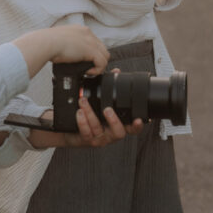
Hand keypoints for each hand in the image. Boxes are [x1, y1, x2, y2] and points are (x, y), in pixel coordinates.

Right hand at [14, 25, 108, 78]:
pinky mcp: (91, 50)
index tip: (85, 62)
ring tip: (88, 72)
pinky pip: (102, 62)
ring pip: (105, 56)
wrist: (46, 43)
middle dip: (97, 60)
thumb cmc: (47, 44)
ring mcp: (91, 41)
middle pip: (102, 48)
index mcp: (80, 30)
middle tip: (88, 68)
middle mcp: (87, 33)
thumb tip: (64, 55)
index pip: (94, 42)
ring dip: (98, 66)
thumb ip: (66, 46)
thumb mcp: (59, 42)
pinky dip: (97, 70)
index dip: (92, 54)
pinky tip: (87, 73)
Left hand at [29, 95, 143, 148]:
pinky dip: (82, 122)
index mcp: (118, 125)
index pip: (132, 128)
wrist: (74, 132)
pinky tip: (79, 112)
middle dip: (113, 120)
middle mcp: (110, 134)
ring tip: (84, 102)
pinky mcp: (87, 140)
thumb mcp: (102, 103)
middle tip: (107, 109)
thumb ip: (110, 88)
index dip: (137, 126)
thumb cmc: (92, 117)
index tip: (138, 119)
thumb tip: (116, 72)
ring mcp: (99, 138)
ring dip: (90, 114)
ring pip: (98, 128)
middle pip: (118, 132)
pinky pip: (86, 132)